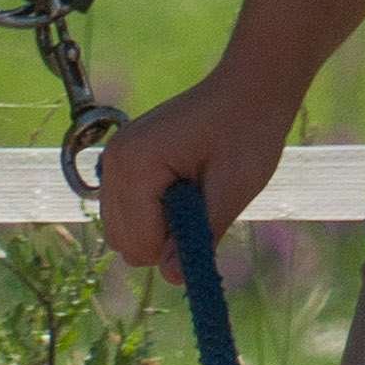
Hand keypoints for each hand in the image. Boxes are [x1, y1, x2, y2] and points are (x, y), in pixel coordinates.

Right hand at [92, 60, 286, 288]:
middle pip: (125, 243)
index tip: (208, 211)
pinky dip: (154, 212)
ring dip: (160, 225)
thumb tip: (171, 278)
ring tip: (194, 190)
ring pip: (123, 231)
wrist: (250, 86)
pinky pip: (127, 211)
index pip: (140, 245)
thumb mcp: (233, 189)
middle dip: (166, 237)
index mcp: (135, 165)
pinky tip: (183, 184)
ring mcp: (114, 158)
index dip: (178, 244)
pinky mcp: (123, 159)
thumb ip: (200, 236)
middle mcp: (113, 161)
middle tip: (203, 201)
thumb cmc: (249, 131)